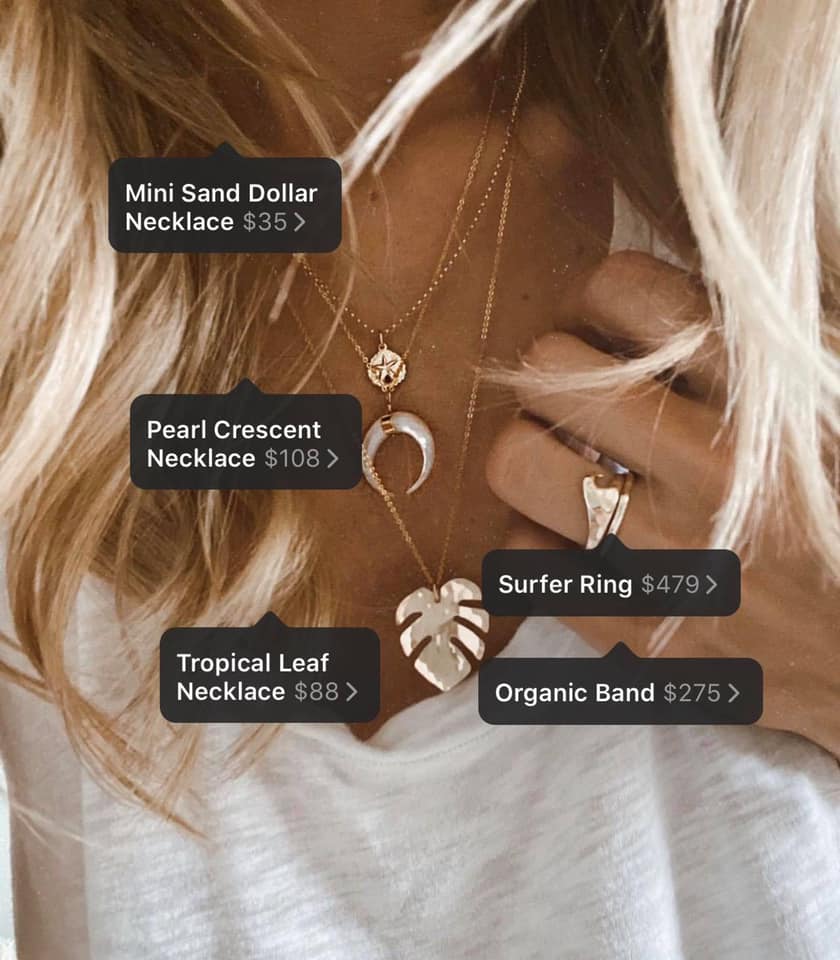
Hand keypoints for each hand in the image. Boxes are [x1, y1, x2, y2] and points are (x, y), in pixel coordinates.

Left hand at [487, 251, 839, 758]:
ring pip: (515, 465)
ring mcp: (671, 559)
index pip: (621, 290)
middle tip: (585, 394)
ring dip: (535, 453)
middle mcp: (709, 469)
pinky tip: (580, 543)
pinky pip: (525, 564)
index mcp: (773, 396)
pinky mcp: (644, 636)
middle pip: (548, 370)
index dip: (605, 296)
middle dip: (560, 371)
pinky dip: (539, 544)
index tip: (614, 324)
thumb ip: (764, 346)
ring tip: (571, 464)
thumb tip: (665, 298)